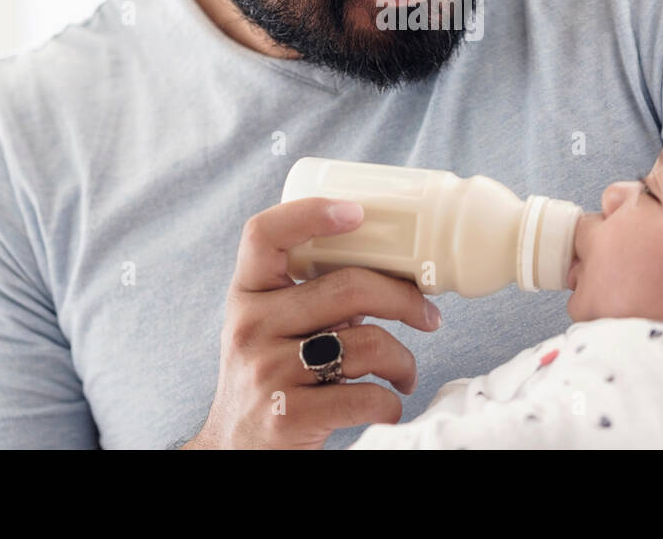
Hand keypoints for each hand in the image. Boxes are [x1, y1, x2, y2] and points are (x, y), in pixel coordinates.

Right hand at [181, 197, 442, 448]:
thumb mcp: (272, 326)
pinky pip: (363, 395)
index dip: (311, 213)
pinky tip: (387, 402)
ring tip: (404, 372)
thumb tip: (393, 270)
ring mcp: (266, 371)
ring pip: (366, 343)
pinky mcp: (286, 415)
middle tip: (427, 315)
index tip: (358, 212)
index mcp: (247, 294)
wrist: (235, 450)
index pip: (264, 234)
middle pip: (346, 287)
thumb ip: (311, 296)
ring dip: (403, 359)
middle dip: (403, 298)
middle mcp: (250, 326)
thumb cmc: (271, 376)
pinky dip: (389, 401)